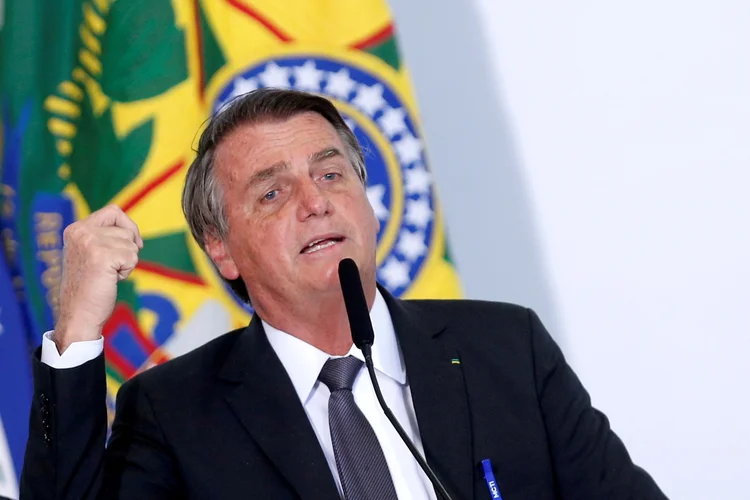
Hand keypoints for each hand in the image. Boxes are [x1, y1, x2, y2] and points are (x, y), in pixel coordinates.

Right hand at [54, 204, 142, 353]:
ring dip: (126, 262)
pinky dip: (127, 271)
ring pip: (131, 245)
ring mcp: (90, 242)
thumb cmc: (88, 287)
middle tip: (110, 268)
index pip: (113, 211)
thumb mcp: (90, 254)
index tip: (133, 243)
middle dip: (127, 249)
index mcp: (76, 229)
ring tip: (107, 275)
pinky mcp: (102, 256)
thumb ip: (103, 238)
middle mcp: (80, 231)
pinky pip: (132, 257)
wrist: (78, 314)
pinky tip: (110, 280)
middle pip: (126, 230)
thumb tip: (132, 232)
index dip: (128, 226)